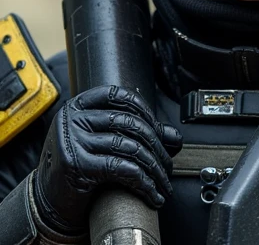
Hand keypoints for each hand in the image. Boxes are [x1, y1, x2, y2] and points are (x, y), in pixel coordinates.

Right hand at [32, 85, 181, 234]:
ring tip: (163, 180)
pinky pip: (122, 168)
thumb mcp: (102, 140)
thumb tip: (174, 136)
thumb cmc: (79, 164)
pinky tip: (152, 191)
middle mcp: (73, 119)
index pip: (118, 95)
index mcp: (78, 105)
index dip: (143, 107)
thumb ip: (135, 132)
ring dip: (154, 166)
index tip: (158, 126)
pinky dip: (143, 182)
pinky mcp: (77, 165)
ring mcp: (74, 141)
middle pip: (129, 122)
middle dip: (156, 144)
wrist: (48, 199)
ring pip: (129, 147)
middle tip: (168, 162)